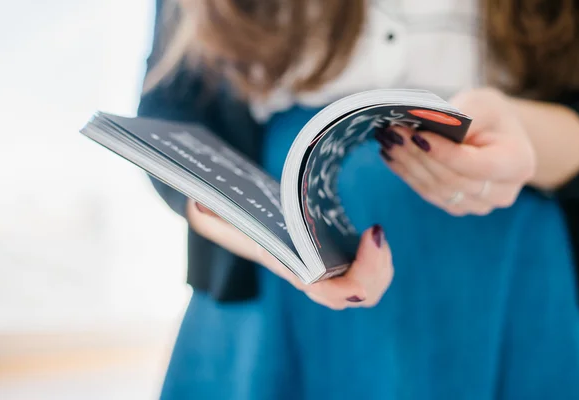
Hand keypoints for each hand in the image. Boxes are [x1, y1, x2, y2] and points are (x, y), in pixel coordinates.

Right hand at [189, 201, 393, 309]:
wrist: (249, 227)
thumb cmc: (239, 222)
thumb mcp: (221, 217)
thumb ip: (212, 216)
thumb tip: (198, 204)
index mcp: (290, 269)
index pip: (326, 289)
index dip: (354, 278)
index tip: (369, 236)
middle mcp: (312, 278)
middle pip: (355, 295)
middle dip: (374, 272)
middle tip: (376, 232)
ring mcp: (328, 273)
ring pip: (367, 287)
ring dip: (379, 266)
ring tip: (375, 233)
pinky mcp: (340, 261)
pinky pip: (368, 273)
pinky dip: (377, 258)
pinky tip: (373, 236)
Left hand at [376, 87, 536, 215]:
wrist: (492, 134)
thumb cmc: (489, 116)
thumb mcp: (483, 103)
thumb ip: (463, 115)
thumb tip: (428, 126)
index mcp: (518, 164)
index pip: (476, 166)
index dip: (444, 153)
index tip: (417, 135)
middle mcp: (502, 192)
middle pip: (453, 179)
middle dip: (419, 155)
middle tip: (393, 133)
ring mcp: (478, 205)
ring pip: (436, 189)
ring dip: (407, 165)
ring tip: (388, 141)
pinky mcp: (456, 207)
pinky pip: (428, 193)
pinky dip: (407, 174)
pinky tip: (391, 156)